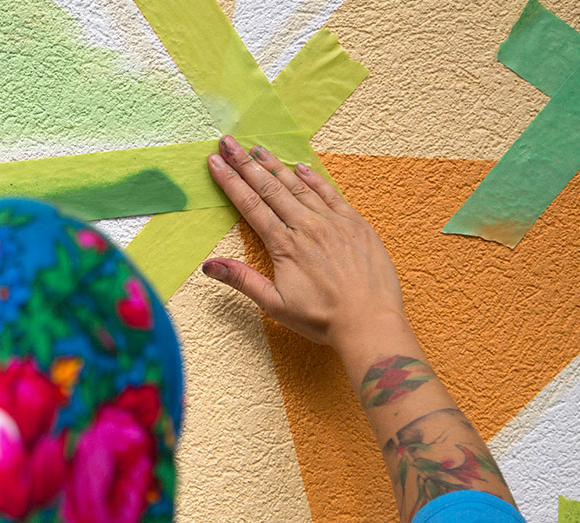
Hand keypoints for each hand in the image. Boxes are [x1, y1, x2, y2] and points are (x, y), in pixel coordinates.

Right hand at [201, 135, 406, 349]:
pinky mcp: (355, 224)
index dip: (230, 181)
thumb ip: (242, 280)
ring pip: (298, 186)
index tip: (215, 162)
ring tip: (257, 148)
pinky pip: (331, 194)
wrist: (370, 323)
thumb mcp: (275, 305)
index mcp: (285, 246)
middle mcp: (307, 227)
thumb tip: (209, 265)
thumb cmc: (322, 319)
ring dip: (276, 165)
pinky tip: (300, 166)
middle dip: (246, 163)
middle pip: (270, 188)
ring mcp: (333, 222)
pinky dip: (314, 178)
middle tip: (228, 142)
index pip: (251, 205)